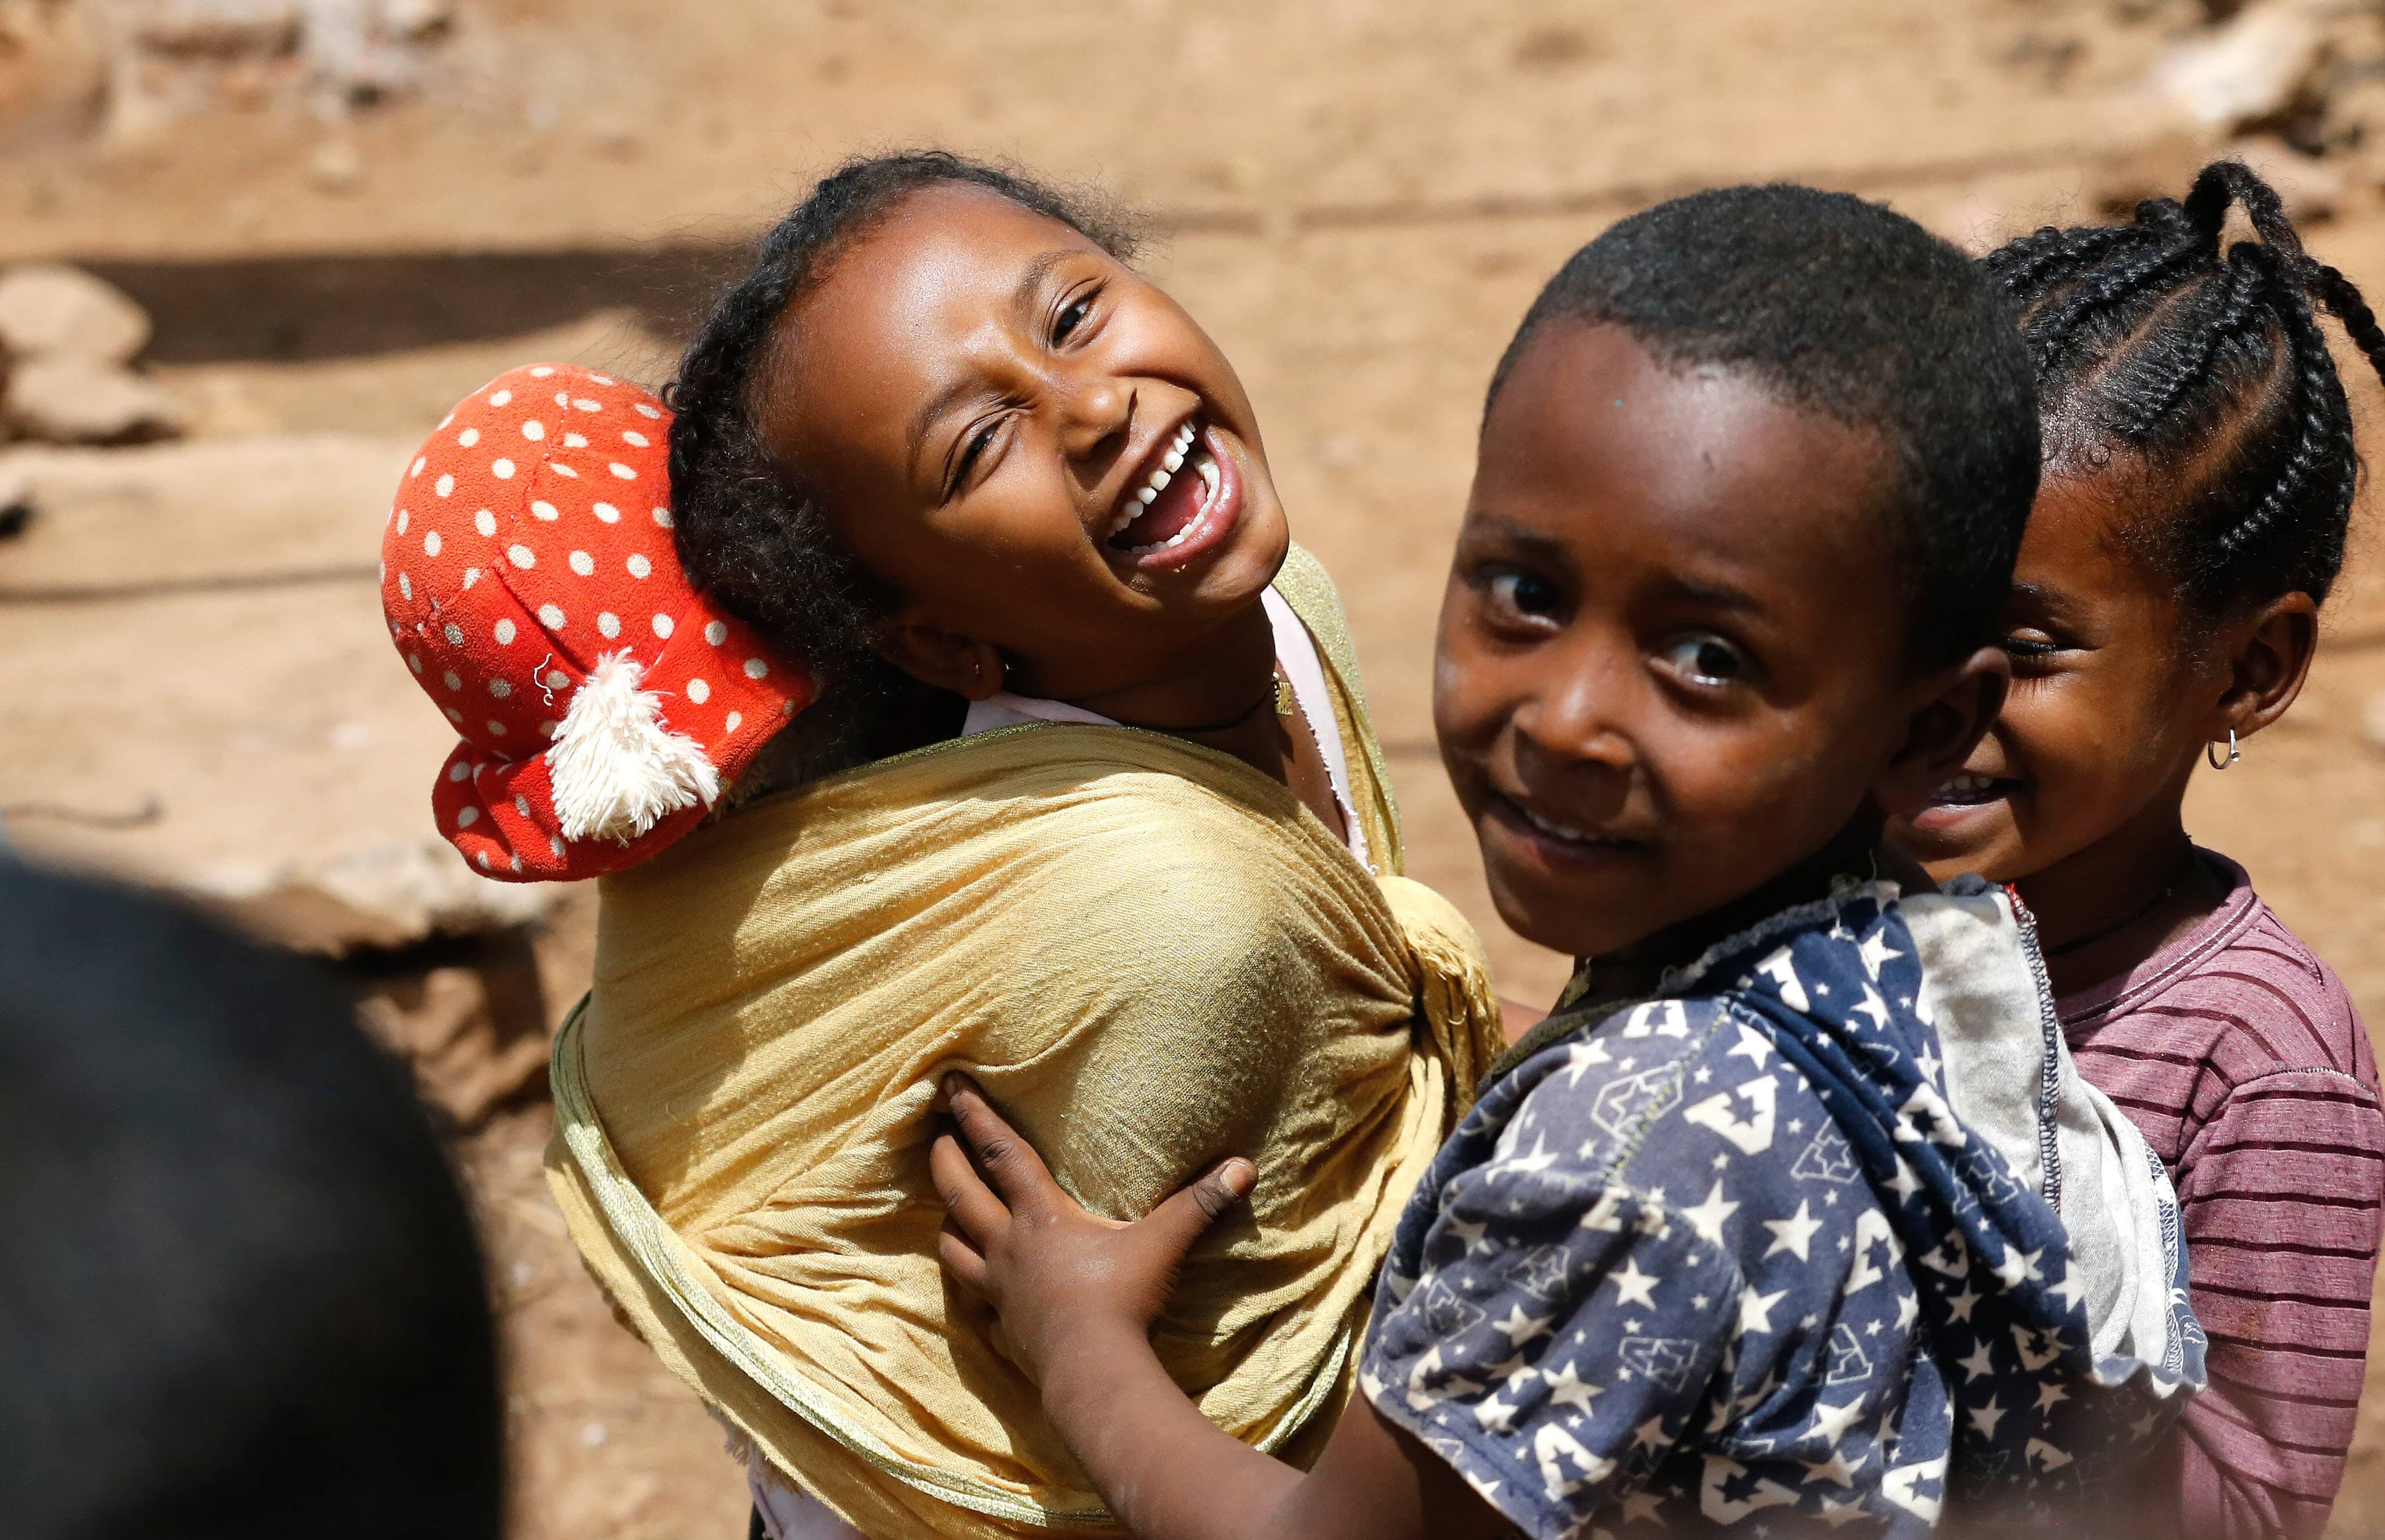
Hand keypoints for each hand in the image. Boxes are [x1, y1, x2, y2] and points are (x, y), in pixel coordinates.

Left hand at [932, 1072, 1255, 1386]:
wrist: (1094, 1372)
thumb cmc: (1123, 1300)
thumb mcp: (1164, 1244)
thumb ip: (1200, 1203)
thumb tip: (1244, 1167)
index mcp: (1042, 1216)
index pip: (1001, 1152)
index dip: (975, 1115)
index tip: (948, 1084)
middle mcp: (1011, 1245)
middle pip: (961, 1192)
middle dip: (945, 1158)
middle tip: (932, 1133)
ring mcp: (1001, 1287)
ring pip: (953, 1245)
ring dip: (947, 1221)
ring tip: (943, 1209)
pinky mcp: (1004, 1324)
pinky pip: (974, 1298)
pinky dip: (969, 1286)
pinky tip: (974, 1289)